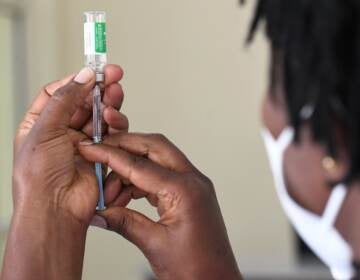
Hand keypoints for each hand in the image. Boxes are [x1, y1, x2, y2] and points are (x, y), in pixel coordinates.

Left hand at [13, 65, 127, 224]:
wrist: (56, 208)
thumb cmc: (39, 176)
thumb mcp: (44, 129)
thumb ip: (65, 100)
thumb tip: (82, 76)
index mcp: (41, 123)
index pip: (60, 92)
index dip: (77, 79)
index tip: (93, 69)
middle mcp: (63, 131)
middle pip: (85, 102)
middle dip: (100, 88)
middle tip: (114, 75)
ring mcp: (83, 142)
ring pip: (101, 116)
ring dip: (109, 105)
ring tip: (115, 96)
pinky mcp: (101, 153)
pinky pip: (112, 133)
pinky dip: (115, 125)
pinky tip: (114, 120)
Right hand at [79, 133, 241, 279]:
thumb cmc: (197, 269)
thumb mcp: (154, 245)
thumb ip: (124, 222)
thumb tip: (99, 212)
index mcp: (185, 190)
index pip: (139, 164)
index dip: (111, 155)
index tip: (92, 149)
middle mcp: (192, 181)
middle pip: (153, 148)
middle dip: (124, 148)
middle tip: (100, 156)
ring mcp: (193, 186)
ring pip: (157, 160)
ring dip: (130, 170)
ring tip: (110, 192)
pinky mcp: (189, 194)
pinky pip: (161, 176)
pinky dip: (141, 181)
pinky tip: (125, 195)